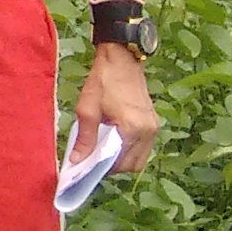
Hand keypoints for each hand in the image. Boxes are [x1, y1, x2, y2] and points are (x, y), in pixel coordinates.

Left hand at [79, 42, 159, 172]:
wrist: (121, 60)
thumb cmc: (102, 82)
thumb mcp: (86, 109)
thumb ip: (84, 138)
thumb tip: (77, 160)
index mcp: (132, 128)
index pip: (120, 163)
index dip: (103, 169)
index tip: (87, 168)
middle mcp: (148, 131)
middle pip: (133, 165)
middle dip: (113, 168)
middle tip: (93, 160)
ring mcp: (154, 128)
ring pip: (140, 158)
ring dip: (122, 160)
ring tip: (101, 151)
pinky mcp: (153, 123)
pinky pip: (143, 147)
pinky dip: (129, 150)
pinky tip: (113, 142)